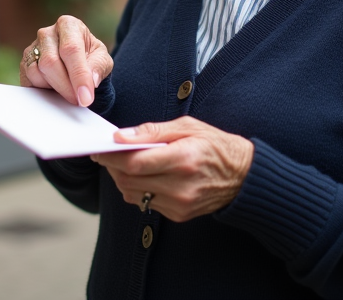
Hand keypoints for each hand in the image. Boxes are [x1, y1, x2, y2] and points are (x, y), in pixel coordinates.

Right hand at [20, 15, 112, 107]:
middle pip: (51, 62)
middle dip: (66, 87)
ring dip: (54, 89)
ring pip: (36, 73)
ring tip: (68, 93)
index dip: (78, 75)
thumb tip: (91, 81)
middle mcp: (46, 33)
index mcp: (68, 25)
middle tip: (78, 101)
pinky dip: (42, 90)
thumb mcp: (102, 60)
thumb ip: (99, 67)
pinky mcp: (23, 64)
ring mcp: (32, 48)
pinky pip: (28, 81)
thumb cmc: (90, 58)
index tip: (86, 98)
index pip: (71, 49)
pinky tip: (55, 90)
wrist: (77, 63)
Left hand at [90, 117, 253, 221]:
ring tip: (125, 163)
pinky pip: (145, 203)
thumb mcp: (187, 127)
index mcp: (183, 159)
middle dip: (112, 166)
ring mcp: (179, 204)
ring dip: (122, 178)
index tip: (98, 148)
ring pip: (132, 194)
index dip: (111, 156)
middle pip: (129, 180)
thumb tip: (120, 136)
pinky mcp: (178, 215)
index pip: (135, 163)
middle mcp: (180, 186)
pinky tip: (144, 176)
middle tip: (107, 153)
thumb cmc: (215, 145)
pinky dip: (137, 189)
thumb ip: (152, 131)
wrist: (244, 176)